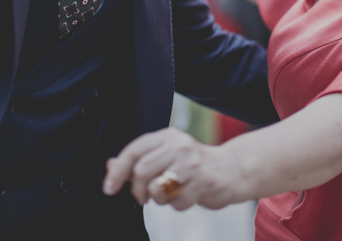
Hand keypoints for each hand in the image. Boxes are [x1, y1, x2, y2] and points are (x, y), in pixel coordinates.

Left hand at [103, 127, 243, 209]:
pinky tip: (187, 195)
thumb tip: (110, 166)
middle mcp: (179, 146)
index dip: (118, 170)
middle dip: (137, 190)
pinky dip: (177, 205)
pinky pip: (177, 203)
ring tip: (170, 193)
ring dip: (159, 199)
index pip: (134, 150)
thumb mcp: (166, 155)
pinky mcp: (203, 183)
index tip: (109, 187)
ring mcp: (193, 164)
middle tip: (142, 197)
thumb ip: (139, 160)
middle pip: (142, 171)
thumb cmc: (193, 164)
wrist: (231, 170)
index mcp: (167, 136)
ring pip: (158, 189)